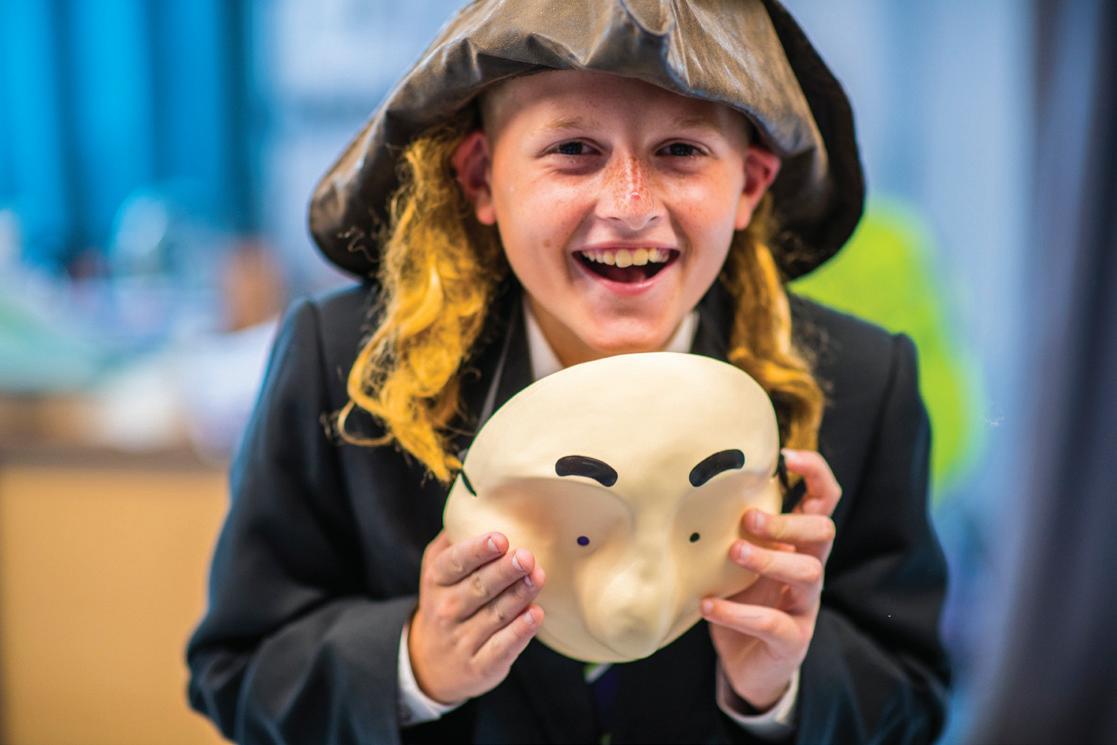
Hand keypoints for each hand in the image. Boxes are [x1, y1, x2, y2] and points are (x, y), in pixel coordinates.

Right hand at [408, 530, 545, 703]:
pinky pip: (502, 647)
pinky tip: (536, 615)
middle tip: (526, 557)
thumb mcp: (439, 568)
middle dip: (503, 572)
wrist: (430, 662)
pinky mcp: (480, 665)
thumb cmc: (446, 599)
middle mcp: (446, 610)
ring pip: (494, 615)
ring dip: (518, 596)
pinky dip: (519, 632)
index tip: (500, 538)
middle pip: (478, 588)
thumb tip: (482, 498)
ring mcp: (462, 639)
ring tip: (538, 577)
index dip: (477, 551)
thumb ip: (456, 537)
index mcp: (436, 580)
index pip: (455, 563)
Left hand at [700, 449, 841, 710]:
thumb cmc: (739, 599)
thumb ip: (728, 528)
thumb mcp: (734, 559)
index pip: (823, 500)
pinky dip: (738, 612)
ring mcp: (804, 605)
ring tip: (734, 552)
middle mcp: (808, 568)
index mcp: (797, 543)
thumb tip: (688, 484)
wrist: (744, 664)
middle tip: (750, 519)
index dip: (815, 473)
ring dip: (769, 559)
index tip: (786, 456)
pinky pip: (774, 623)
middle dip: (789, 521)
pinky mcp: (792, 640)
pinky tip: (708, 605)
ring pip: (808, 572)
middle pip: (823, 532)